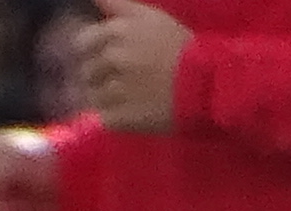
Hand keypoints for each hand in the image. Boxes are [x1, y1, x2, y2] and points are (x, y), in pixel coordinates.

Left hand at [59, 0, 190, 127]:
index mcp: (115, 33)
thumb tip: (94, 1)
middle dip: (101, 76)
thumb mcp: (152, 17)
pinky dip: (115, 118)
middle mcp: (111, 59)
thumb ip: (119, 6)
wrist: (207, 85)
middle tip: (125, 82)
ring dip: (108, 98)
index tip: (110, 60)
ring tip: (130, 99)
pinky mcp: (122, 118)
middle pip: (88, 71)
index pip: (83, 43)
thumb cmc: (182, 48)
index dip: (93, 52)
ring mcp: (115, 90)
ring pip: (95, 96)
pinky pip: (105, 119)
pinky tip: (133, 114)